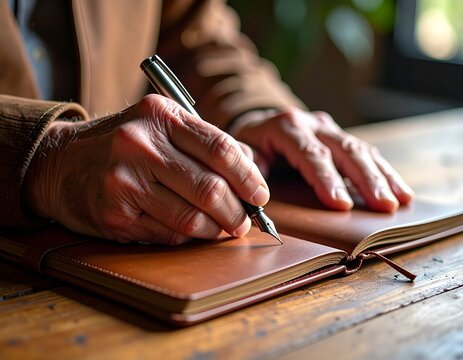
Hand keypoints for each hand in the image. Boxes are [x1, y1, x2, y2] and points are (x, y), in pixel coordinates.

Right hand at [24, 95, 269, 243]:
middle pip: (210, 188)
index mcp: (160, 115)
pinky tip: (190, 229)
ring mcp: (123, 182)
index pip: (221, 149)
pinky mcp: (114, 215)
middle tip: (245, 220)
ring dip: (216, 229)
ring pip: (191, 219)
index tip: (261, 195)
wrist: (61, 163)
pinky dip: (188, 237)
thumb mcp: (161, 126)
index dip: (249, 177)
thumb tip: (251, 172)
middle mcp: (139, 145)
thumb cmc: (124, 145)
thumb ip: (205, 143)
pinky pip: (168, 234)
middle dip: (237, 211)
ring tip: (223, 228)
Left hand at [231, 107, 413, 211]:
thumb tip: (256, 191)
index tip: (340, 204)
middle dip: (365, 178)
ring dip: (382, 176)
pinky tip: (400, 191)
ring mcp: (329, 129)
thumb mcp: (241, 150)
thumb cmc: (251, 144)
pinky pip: (366, 153)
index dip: (326, 178)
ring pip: (361, 149)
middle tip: (383, 206)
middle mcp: (313, 124)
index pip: (309, 153)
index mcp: (286, 126)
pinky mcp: (340, 138)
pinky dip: (384, 172)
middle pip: (343, 149)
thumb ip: (246, 165)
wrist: (260, 124)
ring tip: (400, 201)